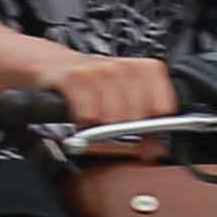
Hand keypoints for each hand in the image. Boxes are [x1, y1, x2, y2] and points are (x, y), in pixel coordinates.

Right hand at [52, 54, 179, 132]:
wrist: (55, 65)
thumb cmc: (94, 85)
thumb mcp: (126, 99)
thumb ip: (146, 125)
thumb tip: (154, 150)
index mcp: (146, 69)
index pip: (162, 108)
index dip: (152, 128)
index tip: (143, 135)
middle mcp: (125, 66)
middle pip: (135, 118)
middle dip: (123, 131)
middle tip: (112, 131)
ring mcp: (100, 70)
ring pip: (112, 118)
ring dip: (101, 130)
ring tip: (95, 124)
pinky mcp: (75, 78)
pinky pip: (88, 115)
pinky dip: (84, 124)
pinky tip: (82, 120)